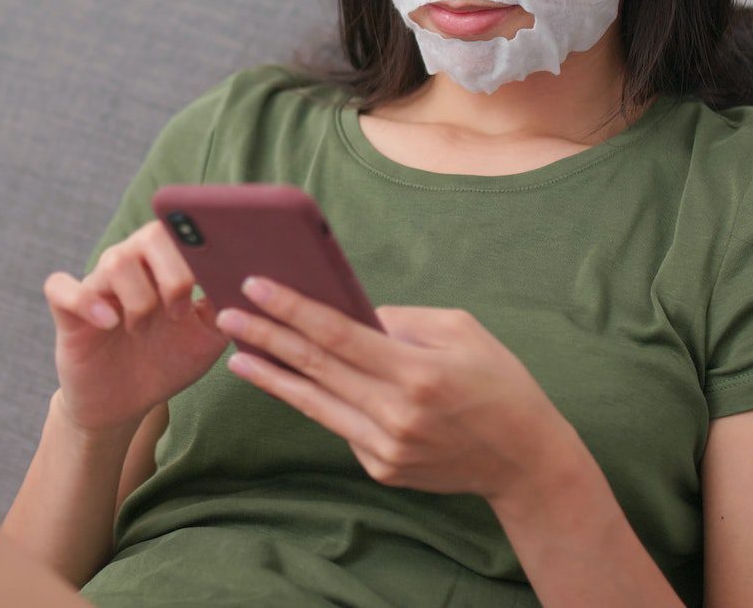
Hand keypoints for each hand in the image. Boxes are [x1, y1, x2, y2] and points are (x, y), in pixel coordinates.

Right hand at [44, 220, 230, 434]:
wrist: (126, 402)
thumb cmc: (166, 360)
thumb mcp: (208, 338)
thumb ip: (229, 308)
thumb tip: (256, 285)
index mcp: (165, 264)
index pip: (182, 231)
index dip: (200, 249)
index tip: (215, 279)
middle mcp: (131, 265)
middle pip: (150, 237)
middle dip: (174, 274)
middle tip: (180, 312)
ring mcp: (98, 286)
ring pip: (116, 261)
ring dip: (139, 298)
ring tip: (142, 328)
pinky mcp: (69, 312)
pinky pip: (61, 288)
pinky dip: (84, 300)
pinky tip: (109, 322)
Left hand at [216, 275, 577, 501]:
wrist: (525, 461)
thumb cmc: (498, 382)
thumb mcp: (461, 331)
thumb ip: (401, 320)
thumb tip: (349, 314)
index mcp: (417, 373)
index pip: (338, 334)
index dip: (292, 309)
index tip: (256, 286)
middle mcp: (396, 414)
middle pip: (315, 368)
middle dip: (266, 337)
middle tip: (227, 314)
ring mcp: (385, 448)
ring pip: (315, 404)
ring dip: (273, 376)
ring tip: (239, 354)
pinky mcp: (381, 468)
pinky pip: (340, 425)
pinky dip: (314, 401)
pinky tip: (289, 382)